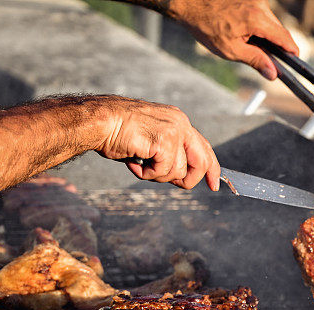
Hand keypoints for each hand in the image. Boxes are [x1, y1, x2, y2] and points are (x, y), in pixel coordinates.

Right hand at [95, 96, 220, 190]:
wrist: (99, 122)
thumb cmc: (117, 133)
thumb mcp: (151, 142)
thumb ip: (169, 154)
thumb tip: (182, 177)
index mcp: (178, 121)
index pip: (204, 147)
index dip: (212, 169)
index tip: (214, 185)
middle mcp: (180, 123)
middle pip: (201, 162)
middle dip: (189, 180)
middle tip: (176, 184)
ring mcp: (174, 131)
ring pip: (179, 171)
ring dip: (156, 175)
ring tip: (139, 162)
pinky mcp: (164, 141)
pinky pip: (163, 171)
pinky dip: (146, 174)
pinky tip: (134, 161)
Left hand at [165, 0, 298, 78]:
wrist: (189, 3)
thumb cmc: (207, 26)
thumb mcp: (231, 50)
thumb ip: (256, 60)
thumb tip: (273, 73)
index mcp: (257, 20)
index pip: (284, 37)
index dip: (292, 51)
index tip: (295, 60)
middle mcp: (260, 6)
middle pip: (279, 29)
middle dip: (277, 44)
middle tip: (270, 60)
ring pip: (271, 21)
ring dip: (266, 34)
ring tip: (249, 43)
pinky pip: (261, 13)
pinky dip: (258, 24)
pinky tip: (244, 31)